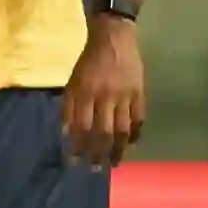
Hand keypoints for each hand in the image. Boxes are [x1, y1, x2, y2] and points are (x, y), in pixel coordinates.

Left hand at [63, 15, 146, 168]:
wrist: (113, 38)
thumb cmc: (88, 62)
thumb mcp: (72, 82)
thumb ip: (68, 107)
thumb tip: (67, 133)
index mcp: (85, 93)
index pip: (81, 127)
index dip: (78, 146)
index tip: (75, 161)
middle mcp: (105, 96)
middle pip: (103, 132)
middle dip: (99, 153)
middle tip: (95, 169)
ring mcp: (125, 95)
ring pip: (123, 129)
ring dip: (119, 149)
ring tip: (115, 163)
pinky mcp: (140, 92)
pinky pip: (139, 118)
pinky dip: (136, 133)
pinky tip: (132, 144)